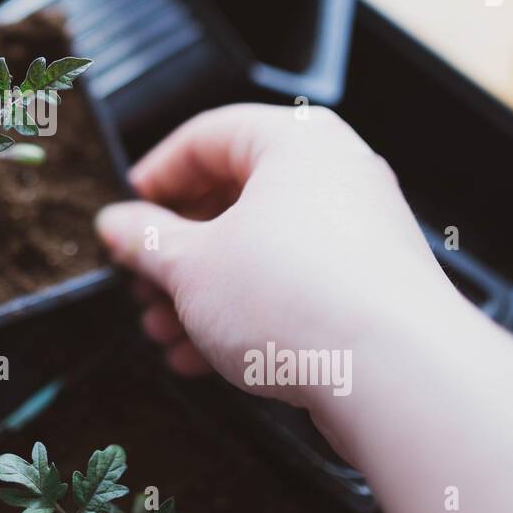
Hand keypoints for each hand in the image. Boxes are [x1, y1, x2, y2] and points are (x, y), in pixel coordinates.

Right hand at [95, 103, 460, 409]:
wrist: (397, 375)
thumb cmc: (299, 299)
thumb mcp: (191, 266)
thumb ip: (145, 239)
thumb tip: (116, 224)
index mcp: (293, 142)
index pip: (204, 136)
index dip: (153, 178)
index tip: (124, 215)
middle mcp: (334, 174)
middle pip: (231, 198)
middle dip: (175, 250)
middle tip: (140, 283)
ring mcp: (358, 230)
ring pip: (258, 248)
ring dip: (202, 291)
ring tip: (166, 332)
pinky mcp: (371, 285)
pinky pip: (293, 284)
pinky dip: (245, 312)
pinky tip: (205, 356)